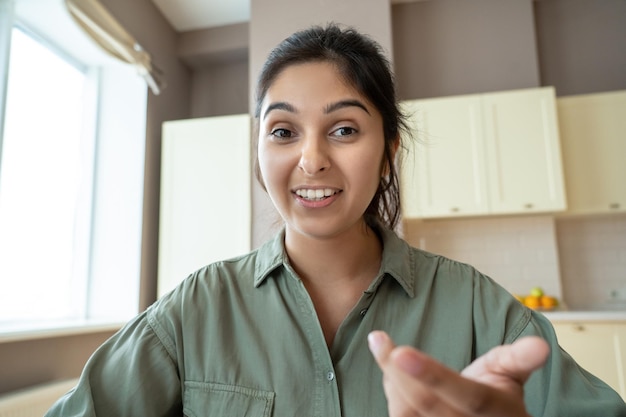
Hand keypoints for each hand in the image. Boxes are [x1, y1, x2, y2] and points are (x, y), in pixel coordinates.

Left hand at [368, 331, 548, 415]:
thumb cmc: (496, 397)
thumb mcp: (511, 375)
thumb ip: (520, 358)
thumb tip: (541, 346)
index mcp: (498, 412)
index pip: (466, 396)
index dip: (433, 375)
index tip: (401, 351)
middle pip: (427, 404)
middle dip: (397, 371)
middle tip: (378, 339)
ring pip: (406, 414)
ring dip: (391, 380)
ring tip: (386, 348)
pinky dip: (392, 394)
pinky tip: (392, 374)